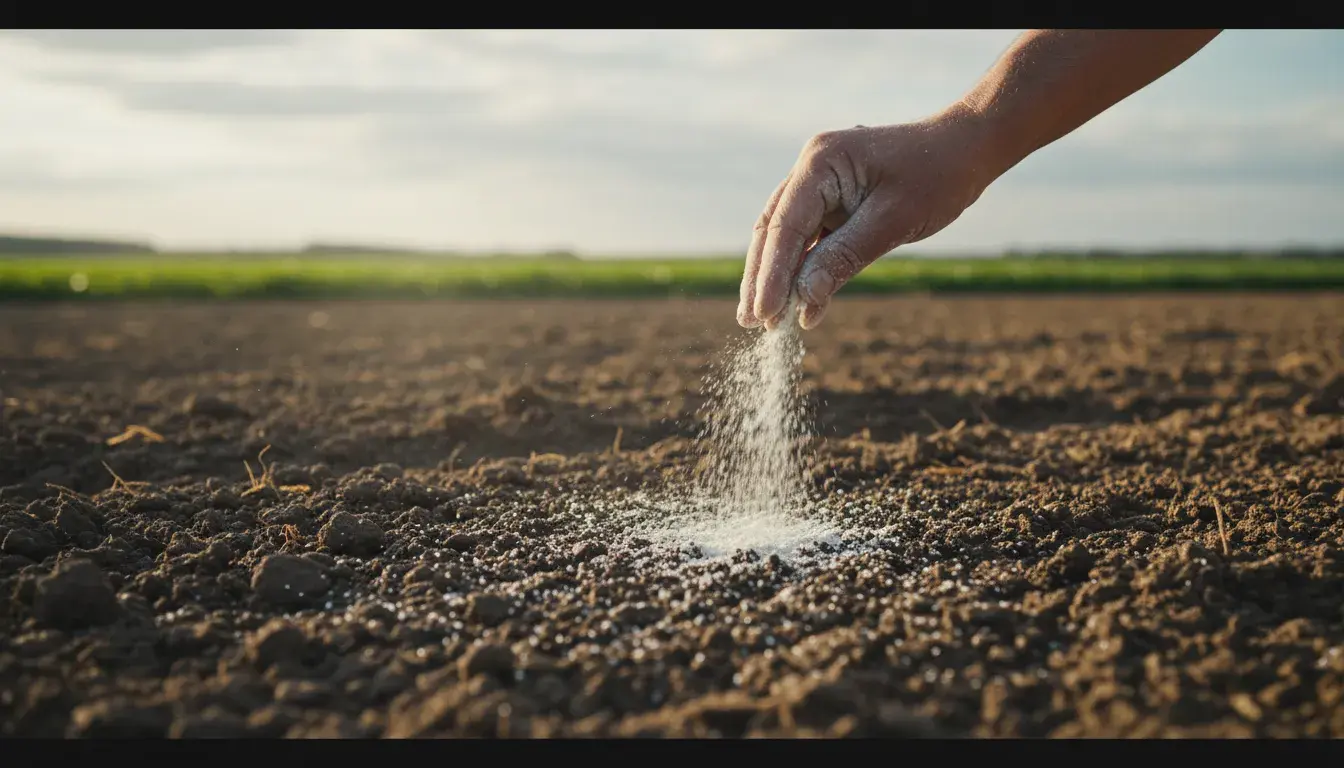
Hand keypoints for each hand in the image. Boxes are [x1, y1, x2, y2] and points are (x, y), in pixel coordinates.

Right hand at [737, 105, 998, 329]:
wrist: (968, 148)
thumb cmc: (937, 175)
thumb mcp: (892, 221)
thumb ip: (844, 258)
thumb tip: (803, 301)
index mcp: (820, 162)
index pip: (785, 225)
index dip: (772, 274)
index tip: (764, 314)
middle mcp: (811, 168)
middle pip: (774, 230)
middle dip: (762, 278)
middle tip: (752, 322)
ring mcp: (821, 183)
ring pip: (786, 236)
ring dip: (776, 276)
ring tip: (763, 319)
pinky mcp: (833, 200)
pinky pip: (810, 238)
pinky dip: (803, 269)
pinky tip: (796, 301)